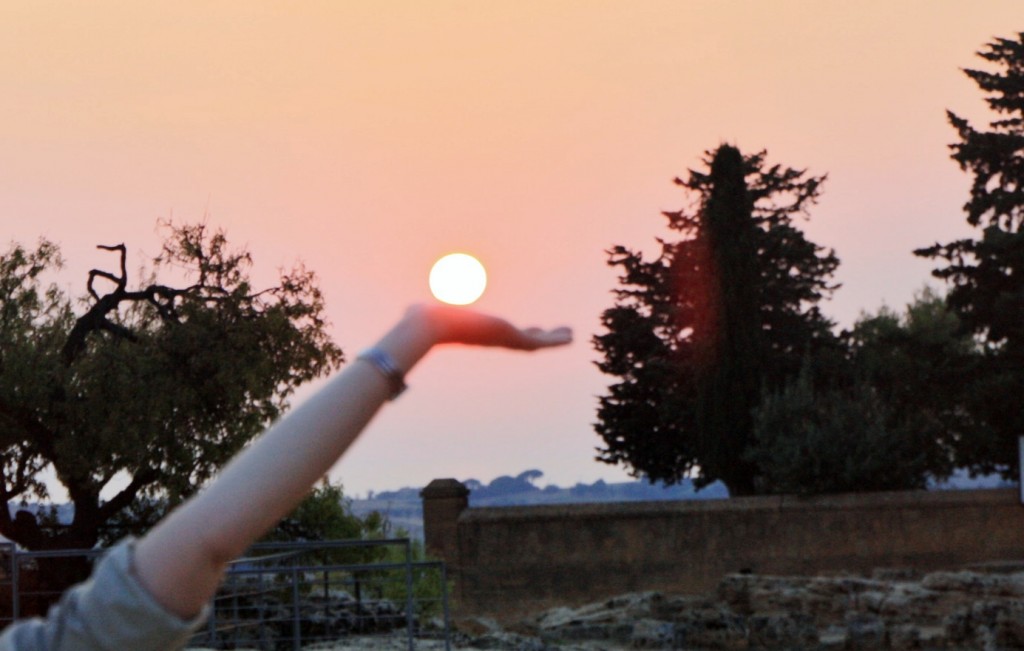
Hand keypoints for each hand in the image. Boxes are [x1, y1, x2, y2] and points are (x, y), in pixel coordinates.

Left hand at [409, 304, 571, 350]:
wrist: (428, 325)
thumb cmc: (422, 319)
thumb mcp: (426, 311)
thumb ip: (421, 310)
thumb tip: (410, 309)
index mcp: (480, 332)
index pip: (504, 334)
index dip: (520, 331)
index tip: (532, 328)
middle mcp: (493, 339)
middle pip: (523, 341)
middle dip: (541, 337)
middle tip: (556, 333)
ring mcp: (503, 340)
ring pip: (535, 343)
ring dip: (554, 339)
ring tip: (571, 334)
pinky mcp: (509, 338)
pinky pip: (540, 342)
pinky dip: (556, 341)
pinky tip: (570, 337)